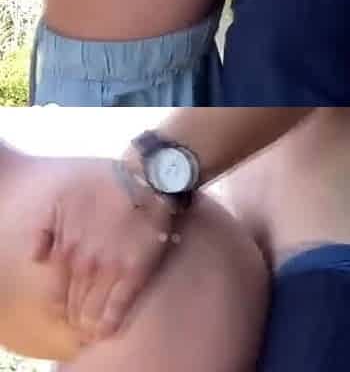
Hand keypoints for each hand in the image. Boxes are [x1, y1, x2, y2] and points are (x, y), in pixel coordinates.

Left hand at [21, 155, 173, 341]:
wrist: (145, 182)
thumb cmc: (104, 188)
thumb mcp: (61, 202)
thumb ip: (44, 232)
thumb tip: (38, 257)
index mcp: (66, 250)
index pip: (56, 294)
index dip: (60, 309)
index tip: (66, 316)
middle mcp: (85, 263)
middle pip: (75, 304)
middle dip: (77, 319)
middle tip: (82, 326)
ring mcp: (111, 269)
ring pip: (95, 308)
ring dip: (91, 324)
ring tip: (94, 332)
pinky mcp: (135, 271)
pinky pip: (120, 304)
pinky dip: (112, 321)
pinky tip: (109, 331)